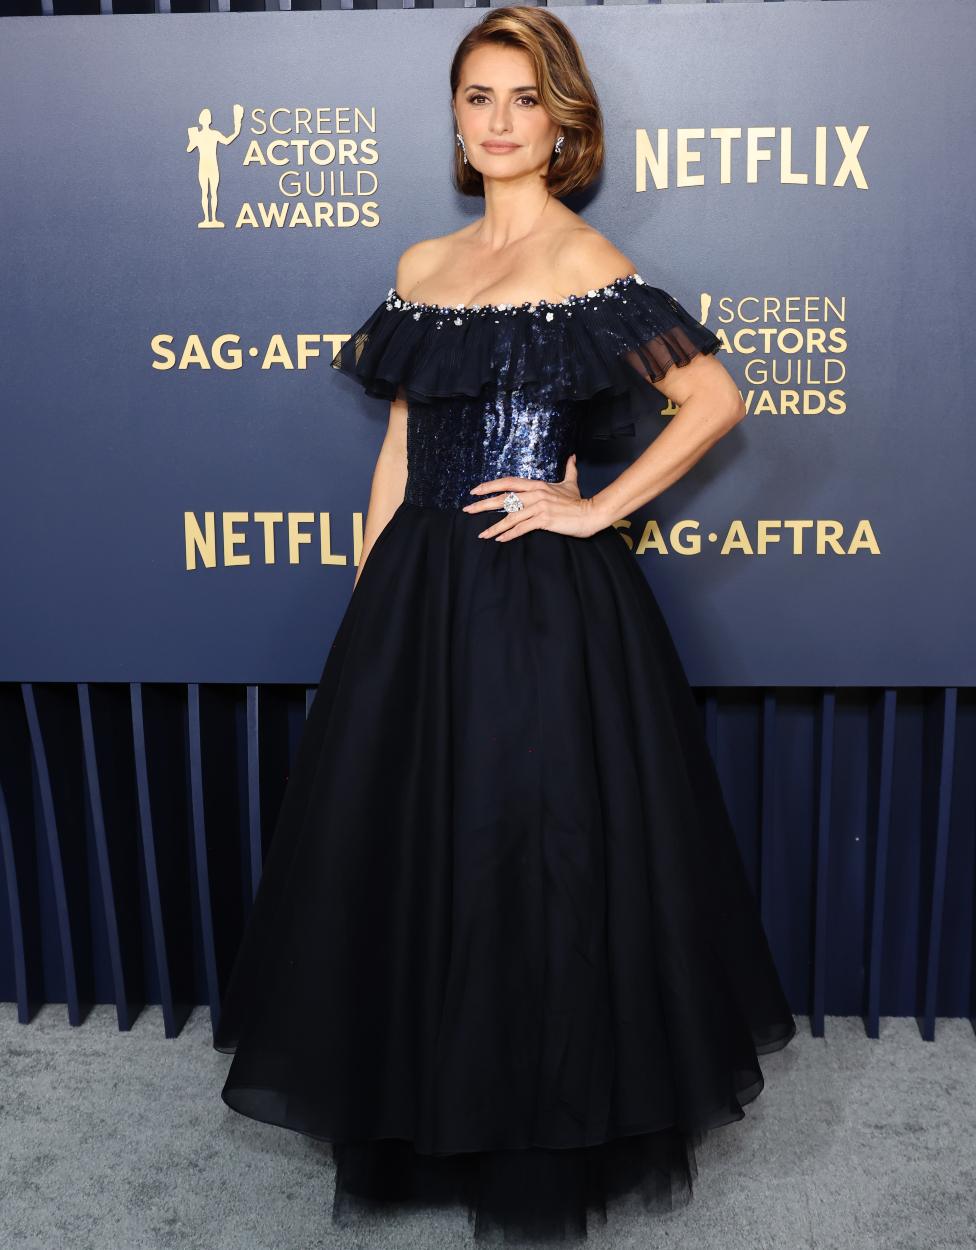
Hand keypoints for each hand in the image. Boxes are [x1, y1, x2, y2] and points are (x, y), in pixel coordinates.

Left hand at [460, 455, 606, 540]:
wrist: (591, 514)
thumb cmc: (578, 501)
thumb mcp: (571, 483)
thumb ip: (569, 469)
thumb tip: (571, 456)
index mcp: (537, 484)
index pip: (508, 482)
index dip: (490, 486)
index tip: (475, 491)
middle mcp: (535, 493)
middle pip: (504, 498)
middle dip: (483, 504)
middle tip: (468, 510)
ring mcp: (539, 506)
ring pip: (510, 516)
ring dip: (494, 526)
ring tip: (481, 534)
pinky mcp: (544, 519)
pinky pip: (522, 527)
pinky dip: (509, 534)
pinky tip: (499, 539)